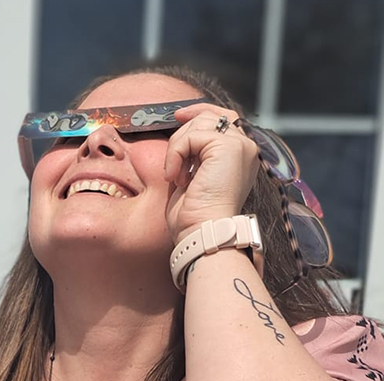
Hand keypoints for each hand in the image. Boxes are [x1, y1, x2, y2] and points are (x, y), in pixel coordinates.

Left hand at [163, 103, 262, 244]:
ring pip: (199, 123)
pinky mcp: (229, 147)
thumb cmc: (195, 214)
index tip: (177, 116)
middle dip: (183, 134)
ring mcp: (240, 145)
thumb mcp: (193, 175)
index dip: (199, 111)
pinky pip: (191, 136)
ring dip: (178, 148)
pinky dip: (176, 154)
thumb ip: (194, 152)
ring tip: (177, 175)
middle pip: (209, 116)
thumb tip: (182, 129)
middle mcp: (245, 146)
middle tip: (173, 165)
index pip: (223, 117)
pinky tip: (177, 178)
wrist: (203, 231)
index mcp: (239, 154)